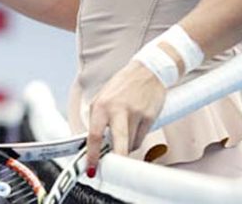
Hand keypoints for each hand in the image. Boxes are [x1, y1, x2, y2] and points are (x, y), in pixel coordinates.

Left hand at [83, 60, 165, 176]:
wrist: (147, 71)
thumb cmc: (123, 85)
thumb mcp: (103, 97)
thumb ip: (98, 118)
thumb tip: (94, 142)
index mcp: (102, 105)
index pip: (94, 134)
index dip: (92, 154)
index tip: (91, 167)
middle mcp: (118, 110)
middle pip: (119, 143)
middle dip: (117, 160)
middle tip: (113, 170)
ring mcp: (136, 114)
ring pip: (131, 144)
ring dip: (126, 147)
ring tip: (124, 135)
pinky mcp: (150, 117)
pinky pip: (141, 138)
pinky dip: (136, 139)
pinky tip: (135, 128)